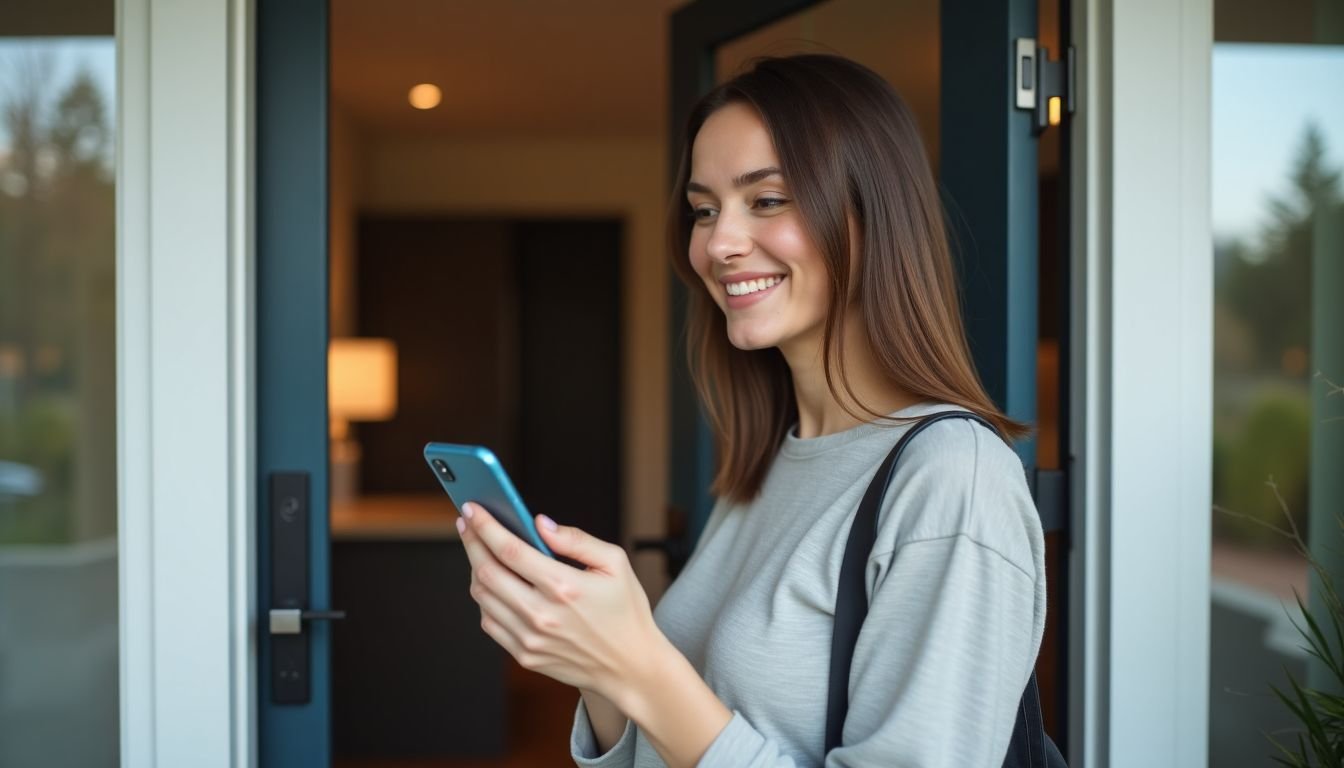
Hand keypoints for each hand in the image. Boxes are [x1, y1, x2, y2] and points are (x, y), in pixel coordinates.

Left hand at [457, 502, 663, 703]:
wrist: (630, 667)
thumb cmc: (625, 610)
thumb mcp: (615, 564)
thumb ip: (576, 540)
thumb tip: (539, 523)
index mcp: (565, 587)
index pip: (510, 549)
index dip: (485, 525)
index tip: (472, 507)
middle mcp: (542, 615)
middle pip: (487, 571)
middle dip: (472, 541)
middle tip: (466, 522)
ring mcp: (530, 638)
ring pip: (482, 597)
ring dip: (475, 568)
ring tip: (479, 549)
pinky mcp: (525, 655)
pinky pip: (489, 622)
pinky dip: (485, 598)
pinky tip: (493, 583)